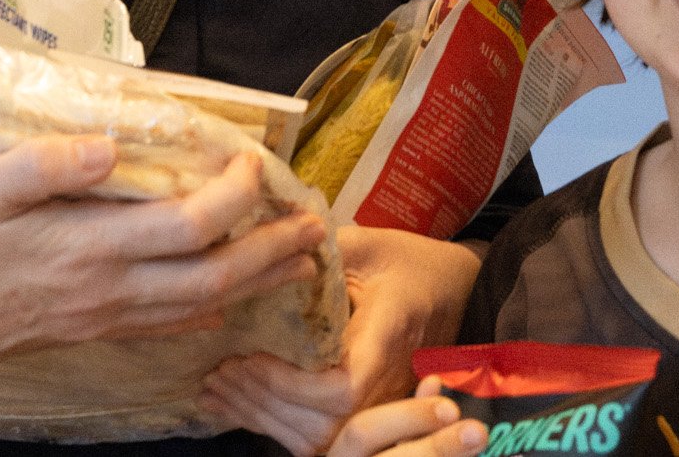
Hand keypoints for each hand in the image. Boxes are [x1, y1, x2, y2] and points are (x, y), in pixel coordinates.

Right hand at [0, 136, 327, 373]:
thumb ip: (42, 166)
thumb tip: (109, 144)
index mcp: (84, 249)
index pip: (187, 227)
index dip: (234, 195)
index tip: (252, 159)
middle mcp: (102, 291)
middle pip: (212, 280)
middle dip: (271, 251)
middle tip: (316, 223)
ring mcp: (96, 319)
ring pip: (197, 311)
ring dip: (254, 284)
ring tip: (296, 260)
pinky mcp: (84, 333)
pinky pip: (162, 329)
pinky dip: (207, 314)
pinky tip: (225, 304)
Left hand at [200, 226, 482, 454]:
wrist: (460, 292)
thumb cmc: (415, 264)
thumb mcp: (374, 244)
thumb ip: (328, 248)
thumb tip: (269, 241)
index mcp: (386, 336)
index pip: (341, 389)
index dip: (292, 385)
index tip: (250, 358)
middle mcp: (386, 381)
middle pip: (322, 422)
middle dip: (263, 401)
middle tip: (218, 372)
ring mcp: (379, 402)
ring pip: (318, 437)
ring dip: (262, 417)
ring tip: (218, 389)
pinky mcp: (368, 411)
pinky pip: (320, 436)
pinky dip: (275, 425)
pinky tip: (239, 406)